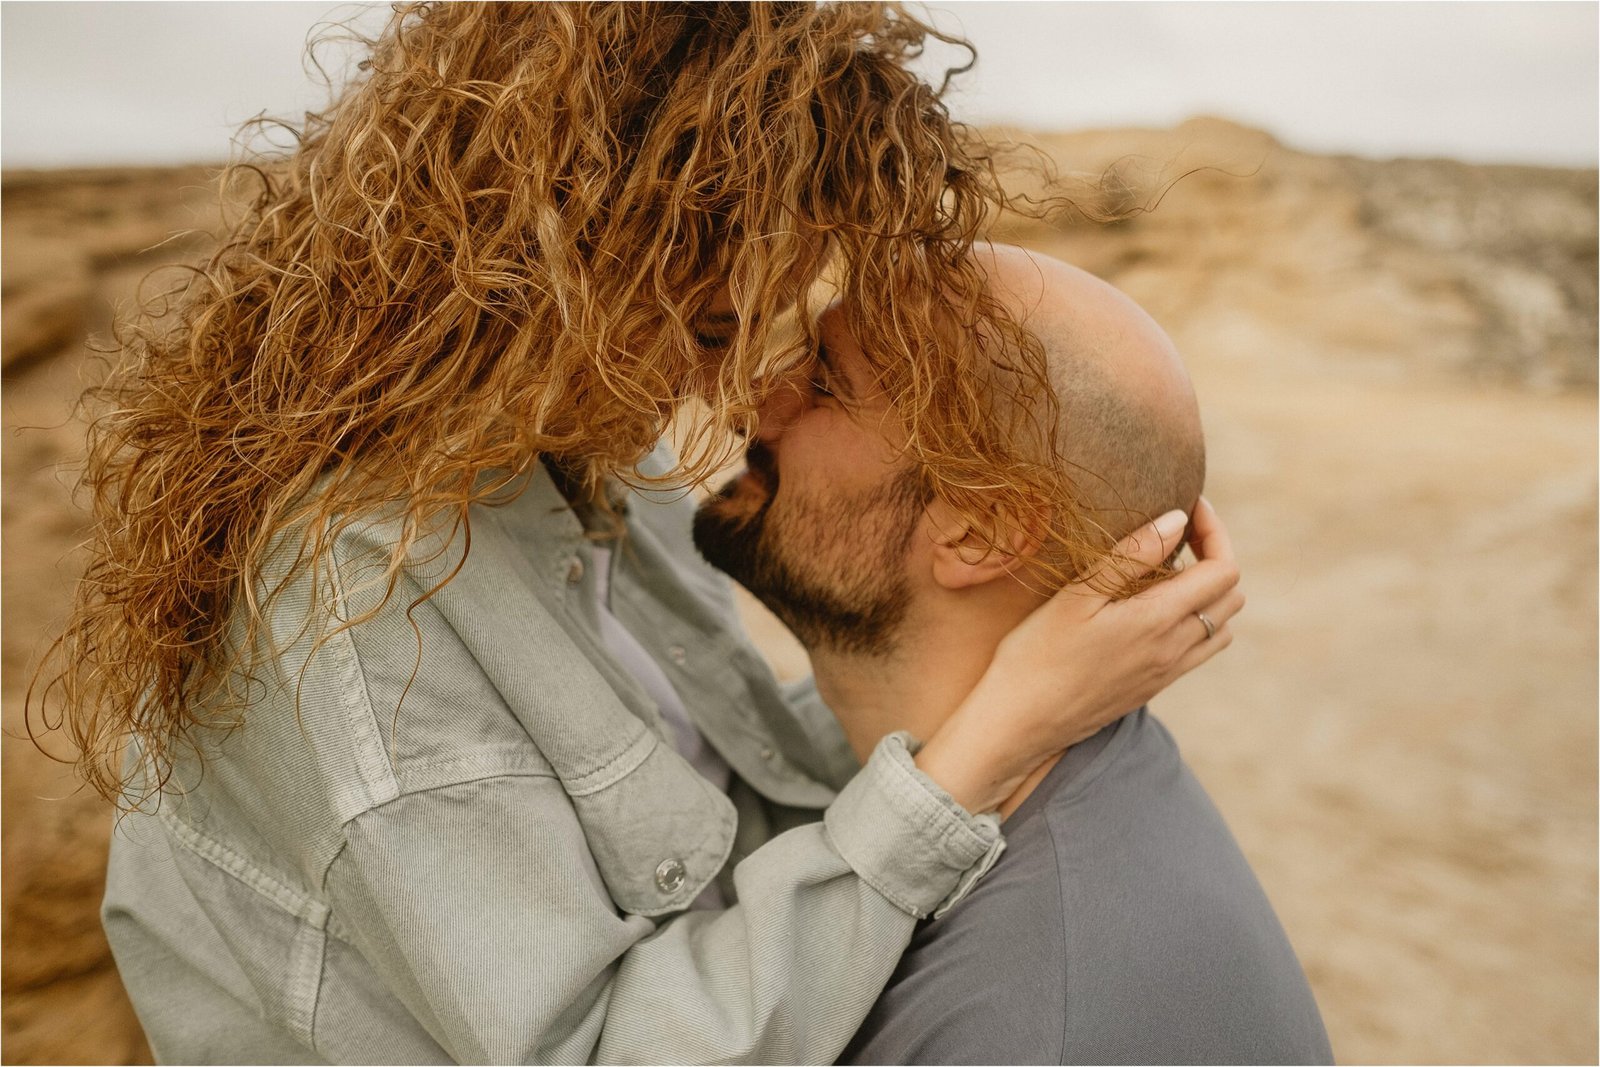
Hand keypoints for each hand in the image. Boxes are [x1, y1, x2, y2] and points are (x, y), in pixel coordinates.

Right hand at [915, 497, 1242, 813]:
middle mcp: (1174, 650)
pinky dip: (1194, 622)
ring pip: (1220, 626)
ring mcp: (1167, 673)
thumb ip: (1131, 556)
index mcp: (1158, 621)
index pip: (1223, 569)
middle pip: (1231, 596)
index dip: (1214, 532)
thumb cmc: (1037, 653)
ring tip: (1165, 572)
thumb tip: (1177, 519)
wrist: (1020, 723)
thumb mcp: (1077, 596)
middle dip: (1214, 557)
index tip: (1187, 507)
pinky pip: (1199, 651)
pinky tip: (1152, 611)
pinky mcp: (1153, 688)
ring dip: (1207, 593)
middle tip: (1175, 536)